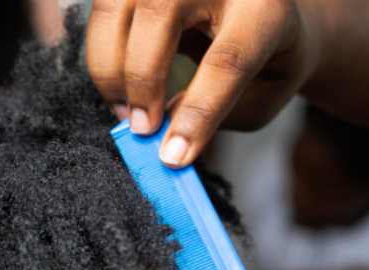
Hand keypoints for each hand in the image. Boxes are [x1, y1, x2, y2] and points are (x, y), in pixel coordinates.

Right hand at [86, 0, 320, 167]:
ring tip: (125, 110)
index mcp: (264, 9)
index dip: (199, 111)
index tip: (174, 155)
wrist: (264, 13)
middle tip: (142, 128)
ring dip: (109, 65)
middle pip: (160, 11)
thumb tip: (165, 125)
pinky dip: (101, 50)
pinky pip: (105, 7)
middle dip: (141, 78)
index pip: (229, 59)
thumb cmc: (267, 61)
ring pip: (118, 4)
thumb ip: (221, 114)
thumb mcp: (263, 97)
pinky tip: (118, 84)